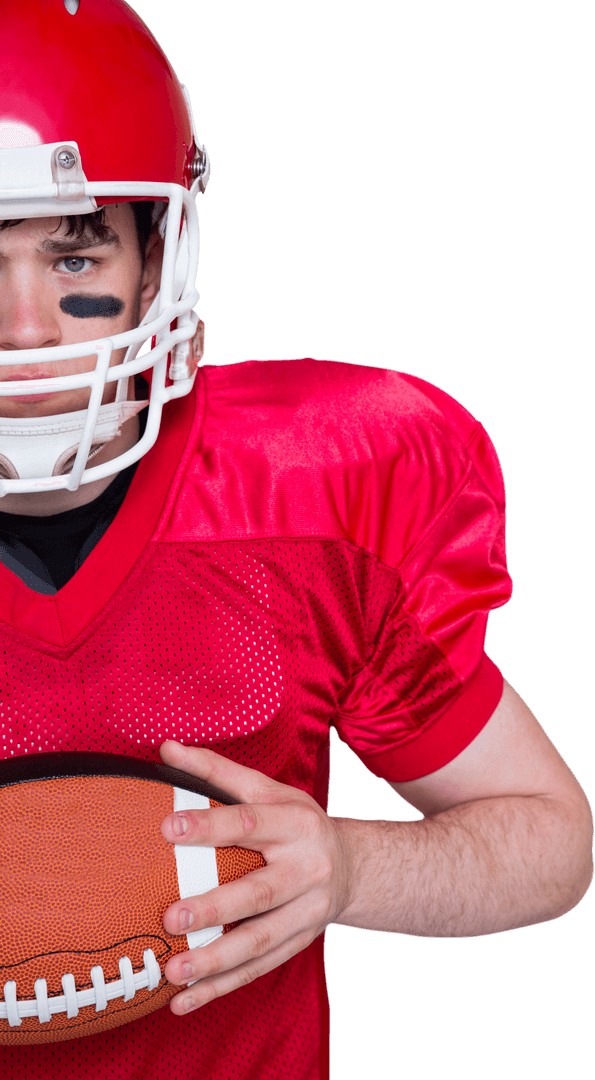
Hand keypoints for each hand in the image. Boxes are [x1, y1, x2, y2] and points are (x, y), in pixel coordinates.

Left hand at [159, 740, 350, 1014]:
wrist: (355, 866)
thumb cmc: (296, 823)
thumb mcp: (268, 790)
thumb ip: (217, 772)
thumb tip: (166, 748)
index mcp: (296, 822)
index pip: (249, 821)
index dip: (209, 825)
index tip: (167, 828)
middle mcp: (307, 868)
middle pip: (260, 891)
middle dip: (216, 906)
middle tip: (171, 916)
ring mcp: (308, 912)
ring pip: (261, 941)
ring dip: (216, 960)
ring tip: (173, 971)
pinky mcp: (301, 943)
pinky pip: (259, 969)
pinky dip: (221, 988)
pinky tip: (182, 1002)